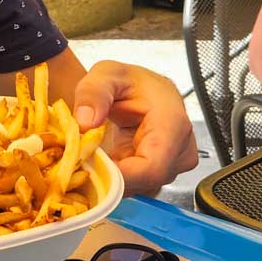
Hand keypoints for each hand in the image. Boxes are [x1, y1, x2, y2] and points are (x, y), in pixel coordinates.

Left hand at [73, 61, 196, 195]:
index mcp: (172, 123)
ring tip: (90, 157)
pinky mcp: (163, 172)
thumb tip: (85, 122)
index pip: (152, 167)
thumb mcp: (105, 74)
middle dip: (110, 177)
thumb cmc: (129, 81)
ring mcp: (174, 164)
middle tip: (80, 161)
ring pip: (140, 187)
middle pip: (145, 181)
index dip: (120, 177)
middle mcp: (181, 148)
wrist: (142, 88)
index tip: (88, 169)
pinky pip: (137, 185)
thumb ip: (93, 93)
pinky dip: (116, 179)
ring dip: (112, 178)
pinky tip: (101, 163)